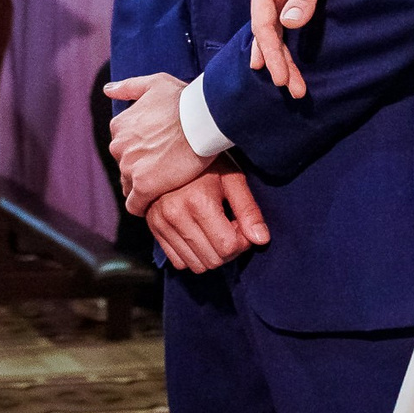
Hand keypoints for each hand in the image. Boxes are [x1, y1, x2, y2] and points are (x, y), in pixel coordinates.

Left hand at [101, 73, 212, 211]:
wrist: (201, 118)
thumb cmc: (183, 99)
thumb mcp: (154, 83)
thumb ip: (128, 87)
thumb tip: (108, 90)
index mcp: (120, 125)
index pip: (123, 146)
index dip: (139, 152)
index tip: (156, 154)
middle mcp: (119, 146)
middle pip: (125, 166)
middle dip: (140, 169)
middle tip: (164, 170)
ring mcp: (129, 167)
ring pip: (129, 186)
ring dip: (143, 187)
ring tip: (164, 186)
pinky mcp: (143, 186)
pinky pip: (135, 205)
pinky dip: (143, 207)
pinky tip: (157, 203)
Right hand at [145, 169, 269, 271]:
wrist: (172, 147)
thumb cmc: (207, 162)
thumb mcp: (233, 179)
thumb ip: (249, 210)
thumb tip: (260, 239)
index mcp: (198, 201)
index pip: (228, 247)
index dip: (242, 241)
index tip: (240, 224)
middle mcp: (175, 214)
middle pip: (213, 260)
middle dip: (228, 250)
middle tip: (229, 226)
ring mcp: (161, 222)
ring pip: (196, 265)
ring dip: (211, 253)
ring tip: (214, 229)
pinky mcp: (153, 227)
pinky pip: (178, 261)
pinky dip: (192, 254)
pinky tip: (199, 233)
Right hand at [249, 0, 354, 97]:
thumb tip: (289, 24)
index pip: (262, 23)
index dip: (271, 53)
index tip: (283, 77)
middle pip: (267, 30)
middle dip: (278, 61)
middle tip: (295, 90)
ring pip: (276, 28)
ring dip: (283, 55)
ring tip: (293, 83)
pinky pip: (286, 21)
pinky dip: (288, 41)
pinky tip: (290, 58)